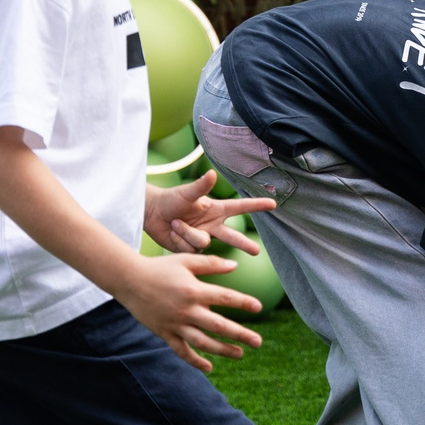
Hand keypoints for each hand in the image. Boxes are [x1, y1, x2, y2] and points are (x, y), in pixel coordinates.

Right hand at [114, 250, 264, 372]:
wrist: (129, 281)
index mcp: (194, 290)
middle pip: (218, 326)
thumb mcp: (185, 261)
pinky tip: (209, 367)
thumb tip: (235, 266)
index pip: (225, 298)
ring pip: (202, 342)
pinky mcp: (165, 333)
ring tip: (240, 354)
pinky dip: (195, 361)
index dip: (243, 303)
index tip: (259, 308)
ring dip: (222, 350)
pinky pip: (182, 351)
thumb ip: (210, 264)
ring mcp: (175, 324)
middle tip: (257, 342)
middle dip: (240, 335)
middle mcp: (186, 310)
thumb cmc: (159, 268)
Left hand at [143, 172, 275, 253]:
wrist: (152, 214)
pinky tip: (173, 234)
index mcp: (215, 210)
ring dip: (187, 232)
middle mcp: (212, 225)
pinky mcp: (191, 249)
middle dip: (244, 244)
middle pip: (233, 236)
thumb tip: (212, 173)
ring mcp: (202, 238)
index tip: (273, 203)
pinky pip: (191, 249)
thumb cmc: (171, 199)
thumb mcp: (186, 192)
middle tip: (256, 251)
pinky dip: (180, 240)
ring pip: (203, 242)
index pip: (240, 207)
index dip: (256, 205)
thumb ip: (201, 186)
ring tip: (175, 223)